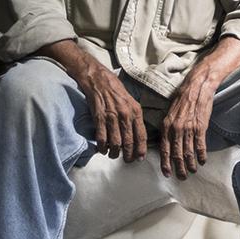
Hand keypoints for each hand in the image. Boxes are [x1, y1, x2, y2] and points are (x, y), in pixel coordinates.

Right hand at [54, 47, 146, 162]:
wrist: (98, 78)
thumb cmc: (115, 89)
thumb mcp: (130, 101)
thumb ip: (134, 117)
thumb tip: (136, 135)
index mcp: (136, 111)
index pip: (141, 135)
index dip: (141, 149)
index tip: (139, 158)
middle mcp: (125, 114)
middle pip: (129, 142)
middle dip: (128, 155)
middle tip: (126, 160)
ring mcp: (112, 116)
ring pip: (115, 142)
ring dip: (114, 152)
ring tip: (113, 155)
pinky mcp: (99, 116)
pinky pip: (101, 137)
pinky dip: (102, 146)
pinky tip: (102, 149)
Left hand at [160, 37, 239, 178]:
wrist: (196, 87)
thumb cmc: (182, 99)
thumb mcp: (170, 113)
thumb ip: (168, 128)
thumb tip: (166, 143)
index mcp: (166, 126)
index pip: (164, 149)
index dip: (165, 163)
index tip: (167, 173)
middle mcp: (176, 129)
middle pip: (176, 154)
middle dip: (179, 168)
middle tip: (182, 177)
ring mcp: (188, 129)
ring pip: (188, 153)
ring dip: (190, 164)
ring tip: (192, 171)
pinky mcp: (200, 127)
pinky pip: (200, 146)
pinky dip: (201, 155)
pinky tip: (202, 161)